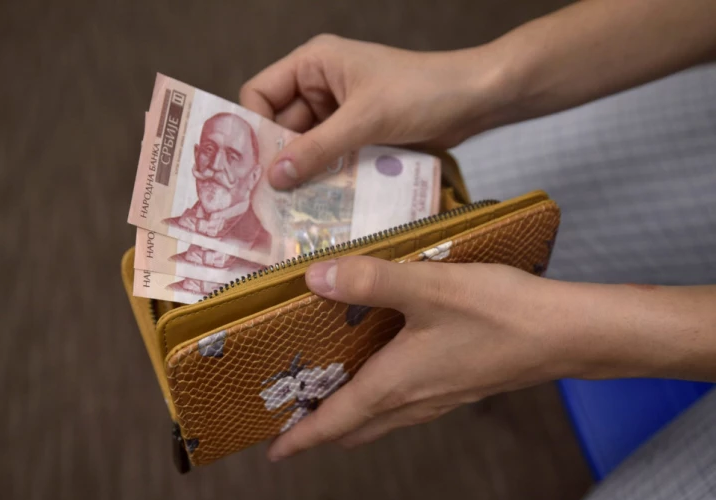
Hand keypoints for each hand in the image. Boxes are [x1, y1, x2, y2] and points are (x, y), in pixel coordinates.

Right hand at [240, 35, 507, 188]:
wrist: (474, 100)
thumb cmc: (421, 93)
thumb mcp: (365, 119)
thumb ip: (317, 148)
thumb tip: (274, 177)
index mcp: (314, 64)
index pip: (260, 93)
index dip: (254, 127)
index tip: (252, 167)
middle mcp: (320, 86)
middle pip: (281, 125)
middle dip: (277, 158)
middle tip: (266, 199)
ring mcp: (340, 112)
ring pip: (305, 146)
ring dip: (302, 172)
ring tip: (290, 208)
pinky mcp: (358, 134)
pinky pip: (329, 157)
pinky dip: (325, 176)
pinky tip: (320, 202)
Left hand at [267, 256, 571, 460]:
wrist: (564, 334)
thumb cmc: (498, 313)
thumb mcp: (428, 288)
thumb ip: (369, 280)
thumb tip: (314, 277)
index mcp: (395, 384)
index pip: (334, 423)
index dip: (300, 439)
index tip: (273, 452)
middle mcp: (413, 400)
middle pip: (356, 428)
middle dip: (322, 429)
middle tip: (295, 415)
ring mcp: (440, 398)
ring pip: (382, 418)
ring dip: (353, 414)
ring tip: (331, 392)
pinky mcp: (460, 386)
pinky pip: (407, 404)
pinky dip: (383, 398)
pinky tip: (387, 367)